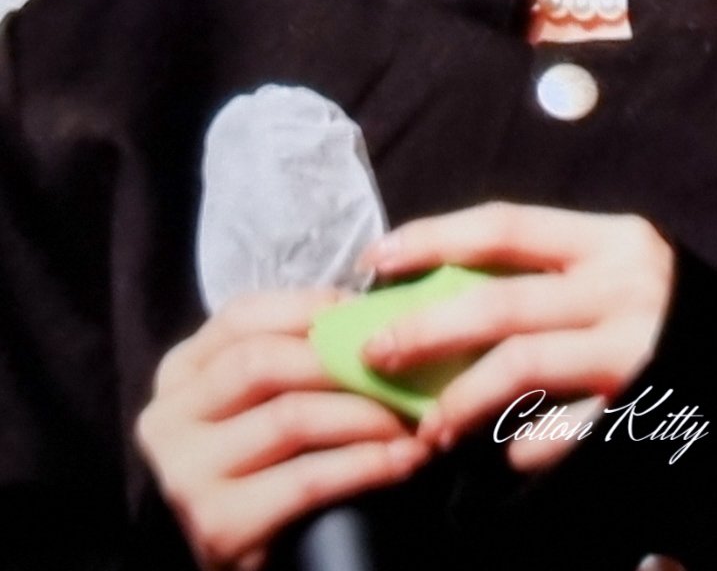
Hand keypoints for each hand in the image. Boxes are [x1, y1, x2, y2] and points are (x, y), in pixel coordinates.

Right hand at [133, 286, 434, 570]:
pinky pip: (306, 479)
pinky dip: (364, 465)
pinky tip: (400, 460)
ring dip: (364, 413)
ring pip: (289, 417)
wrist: (232, 561)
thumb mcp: (249, 405)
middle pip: (262, 362)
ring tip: (410, 419)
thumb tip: (361, 317)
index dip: (308, 307)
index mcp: (179, 375)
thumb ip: (285, 359)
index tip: (366, 314)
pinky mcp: (218, 525)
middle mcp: (170, 419)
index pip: (241, 317)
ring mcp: (188, 474)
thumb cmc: (252, 470)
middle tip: (398, 367)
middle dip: (341, 360)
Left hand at [356, 199, 676, 473]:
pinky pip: (562, 431)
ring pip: (520, 365)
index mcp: (612, 241)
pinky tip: (506, 455)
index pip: (506, 226)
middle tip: (375, 353)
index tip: (379, 259)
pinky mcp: (642, 408)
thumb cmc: (671, 322)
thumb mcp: (619, 276)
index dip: (435, 238)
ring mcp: (634, 349)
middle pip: (502, 301)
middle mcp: (625, 285)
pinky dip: (525, 445)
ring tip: (427, 426)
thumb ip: (552, 278)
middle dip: (426, 328)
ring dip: (460, 399)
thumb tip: (444, 296)